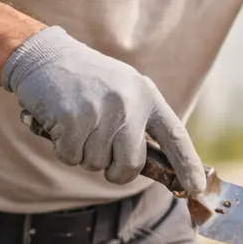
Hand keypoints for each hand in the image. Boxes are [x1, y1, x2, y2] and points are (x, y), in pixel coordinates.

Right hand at [2, 26, 204, 191]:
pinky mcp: (73, 120)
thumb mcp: (125, 89)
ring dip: (84, 153)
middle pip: (132, 164)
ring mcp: (101, 112)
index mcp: (147, 96)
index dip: (188, 165)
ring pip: (97, 163)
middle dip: (116, 171)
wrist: (46, 56)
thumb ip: (140, 121)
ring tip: (78, 123)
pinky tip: (61, 124)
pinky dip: (63, 149)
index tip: (196, 187)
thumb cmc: (87, 79)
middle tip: (102, 155)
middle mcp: (129, 104)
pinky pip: (71, 158)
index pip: (175, 136)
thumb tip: (156, 164)